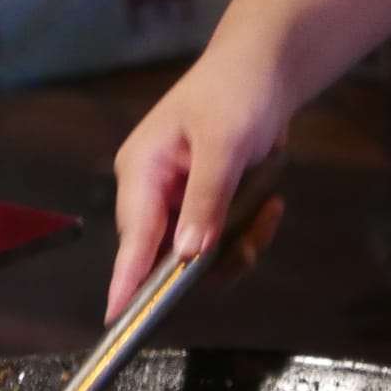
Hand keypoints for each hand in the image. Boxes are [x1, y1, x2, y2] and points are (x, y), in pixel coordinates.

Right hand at [108, 52, 287, 321]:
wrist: (267, 69)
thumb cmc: (236, 91)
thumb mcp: (224, 141)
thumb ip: (206, 197)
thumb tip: (187, 253)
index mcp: (141, 171)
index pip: (132, 237)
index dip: (126, 281)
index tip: (120, 321)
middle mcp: (153, 193)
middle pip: (169, 256)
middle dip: (212, 256)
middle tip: (251, 234)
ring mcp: (180, 203)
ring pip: (201, 258)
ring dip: (240, 244)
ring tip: (267, 208)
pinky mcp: (207, 209)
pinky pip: (223, 245)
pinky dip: (250, 233)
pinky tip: (270, 204)